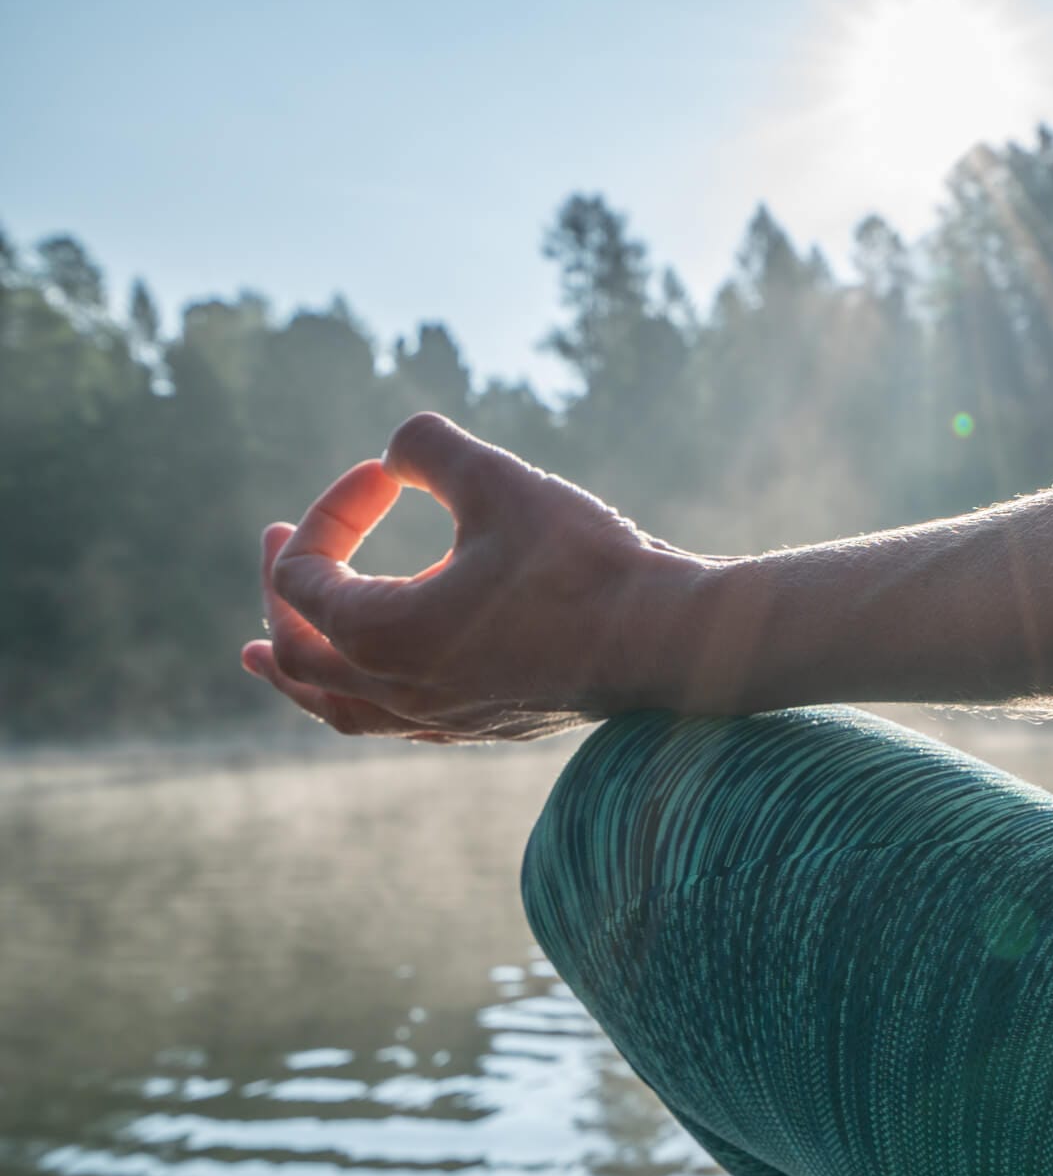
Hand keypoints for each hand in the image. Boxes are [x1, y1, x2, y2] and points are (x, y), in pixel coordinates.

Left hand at [241, 413, 709, 741]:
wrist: (669, 639)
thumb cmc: (586, 563)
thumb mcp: (500, 479)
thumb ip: (429, 447)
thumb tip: (399, 449)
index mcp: (384, 633)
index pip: (304, 573)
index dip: (331, 510)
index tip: (387, 476)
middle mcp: (399, 689)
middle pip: (297, 650)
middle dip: (279, 586)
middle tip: (278, 535)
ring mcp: (440, 719)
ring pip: (335, 706)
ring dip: (293, 672)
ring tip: (259, 655)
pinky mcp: (482, 728)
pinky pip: (390, 724)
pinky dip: (357, 698)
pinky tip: (368, 682)